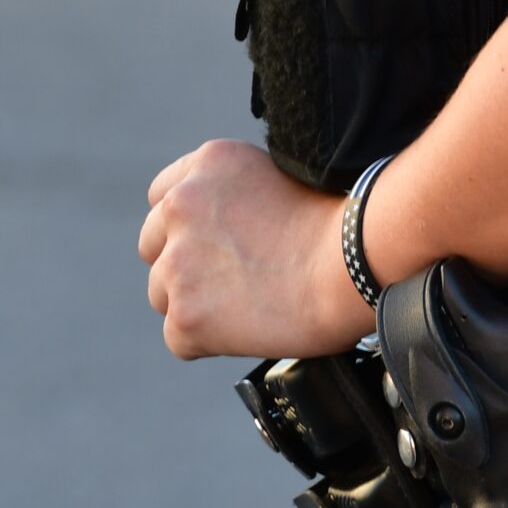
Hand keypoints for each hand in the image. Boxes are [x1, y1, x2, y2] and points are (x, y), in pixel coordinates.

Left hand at [139, 140, 369, 360]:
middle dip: (183, 264)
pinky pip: (179, 337)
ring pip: (163, 294)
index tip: (213, 244)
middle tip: (231, 281)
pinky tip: (247, 330)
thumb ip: (234, 194)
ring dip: (195, 303)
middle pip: (154, 247)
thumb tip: (222, 225)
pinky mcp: (186, 315)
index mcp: (206, 166)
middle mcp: (180, 207)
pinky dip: (207, 342)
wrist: (354, 267)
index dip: (188, 226)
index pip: (163, 198)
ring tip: (246, 307)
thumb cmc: (337, 227)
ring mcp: (178, 263)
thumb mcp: (278, 177)